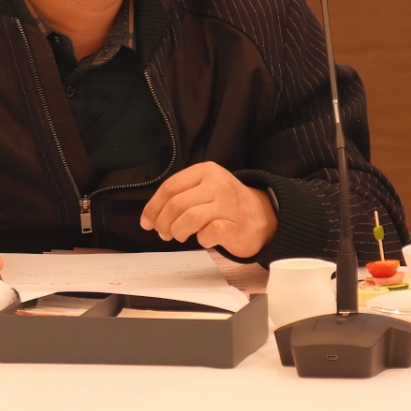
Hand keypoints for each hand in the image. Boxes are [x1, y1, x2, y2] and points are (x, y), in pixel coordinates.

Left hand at [139, 162, 276, 257]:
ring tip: (178, 236)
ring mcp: (228, 204)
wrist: (263, 216)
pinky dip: (201, 240)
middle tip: (163, 233)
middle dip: (163, 222)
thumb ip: (179, 197)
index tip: (146, 222)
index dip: (153, 207)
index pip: (170, 187)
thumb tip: (150, 217)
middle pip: (176, 204)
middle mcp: (217, 183)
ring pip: (189, 218)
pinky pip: (208, 233)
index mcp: (205, 170)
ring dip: (177, 231)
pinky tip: (203, 239)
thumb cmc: (226, 205)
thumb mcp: (203, 189)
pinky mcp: (236, 225)